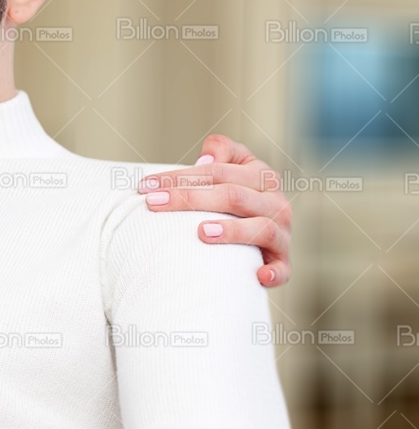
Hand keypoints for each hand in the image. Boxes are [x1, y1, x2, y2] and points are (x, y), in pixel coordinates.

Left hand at [137, 133, 291, 286]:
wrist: (269, 231)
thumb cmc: (239, 196)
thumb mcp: (234, 167)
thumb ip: (222, 152)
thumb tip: (206, 159)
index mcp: (262, 177)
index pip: (217, 171)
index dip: (180, 176)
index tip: (146, 186)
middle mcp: (275, 203)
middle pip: (233, 196)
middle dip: (190, 198)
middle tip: (153, 204)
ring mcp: (281, 234)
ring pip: (261, 228)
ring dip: (232, 231)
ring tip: (202, 232)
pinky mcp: (282, 262)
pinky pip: (282, 269)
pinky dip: (273, 273)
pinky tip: (258, 277)